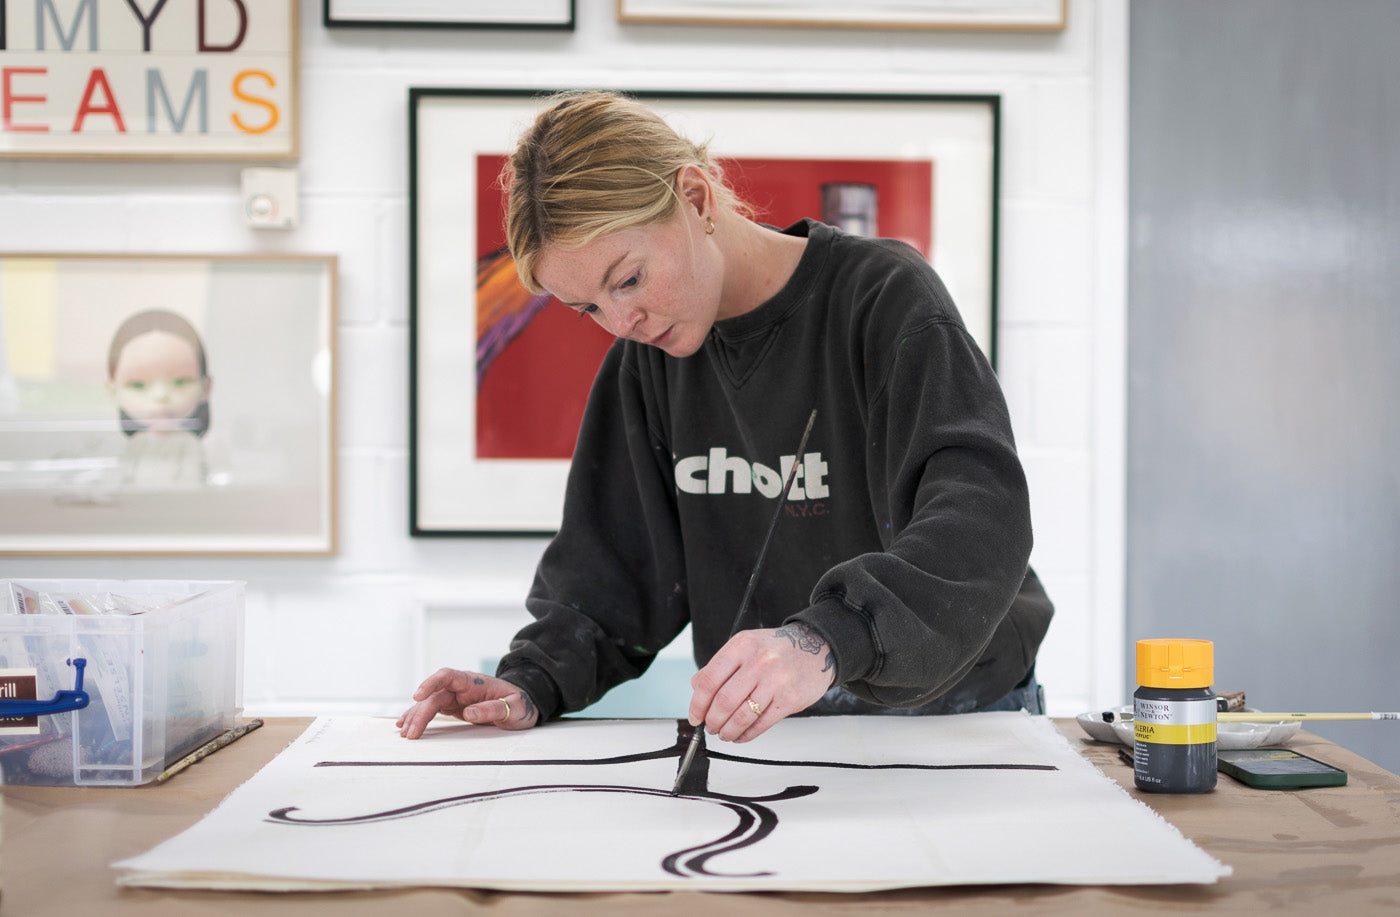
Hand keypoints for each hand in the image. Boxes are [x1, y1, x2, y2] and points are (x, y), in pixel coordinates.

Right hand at [395, 668, 538, 738]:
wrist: (523, 705)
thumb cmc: (520, 705)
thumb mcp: (515, 708)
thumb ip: (493, 709)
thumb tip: (469, 712)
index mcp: (474, 682)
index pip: (448, 676)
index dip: (431, 683)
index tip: (418, 695)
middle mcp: (461, 687)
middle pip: (435, 695)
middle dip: (420, 712)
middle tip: (411, 733)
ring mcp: (456, 696)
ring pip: (430, 703)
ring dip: (416, 716)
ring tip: (404, 733)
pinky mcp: (454, 706)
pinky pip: (433, 709)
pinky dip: (419, 717)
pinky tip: (406, 724)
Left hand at [687, 621, 836, 743]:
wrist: (817, 647)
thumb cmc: (777, 649)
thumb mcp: (745, 646)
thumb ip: (719, 666)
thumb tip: (696, 689)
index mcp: (741, 646)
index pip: (709, 680)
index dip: (697, 704)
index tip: (695, 716)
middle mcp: (758, 661)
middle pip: (724, 701)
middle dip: (712, 721)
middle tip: (710, 727)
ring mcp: (776, 680)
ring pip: (741, 716)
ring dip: (728, 731)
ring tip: (724, 733)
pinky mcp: (790, 699)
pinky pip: (761, 724)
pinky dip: (746, 735)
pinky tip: (741, 735)